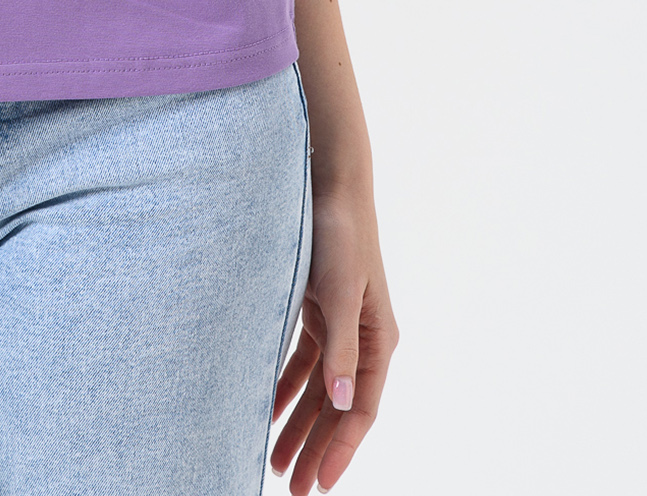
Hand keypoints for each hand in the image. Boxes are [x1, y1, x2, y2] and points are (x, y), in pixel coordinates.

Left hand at [269, 179, 398, 490]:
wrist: (329, 182)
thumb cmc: (340, 233)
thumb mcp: (338, 291)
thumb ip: (342, 348)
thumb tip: (343, 404)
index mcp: (378, 339)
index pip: (360, 410)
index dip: (340, 449)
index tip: (319, 484)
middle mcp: (363, 337)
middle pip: (338, 407)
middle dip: (316, 448)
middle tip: (294, 488)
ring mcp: (340, 323)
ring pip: (319, 388)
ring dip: (298, 423)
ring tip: (276, 460)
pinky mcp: (318, 307)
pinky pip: (303, 360)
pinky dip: (286, 386)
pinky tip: (268, 407)